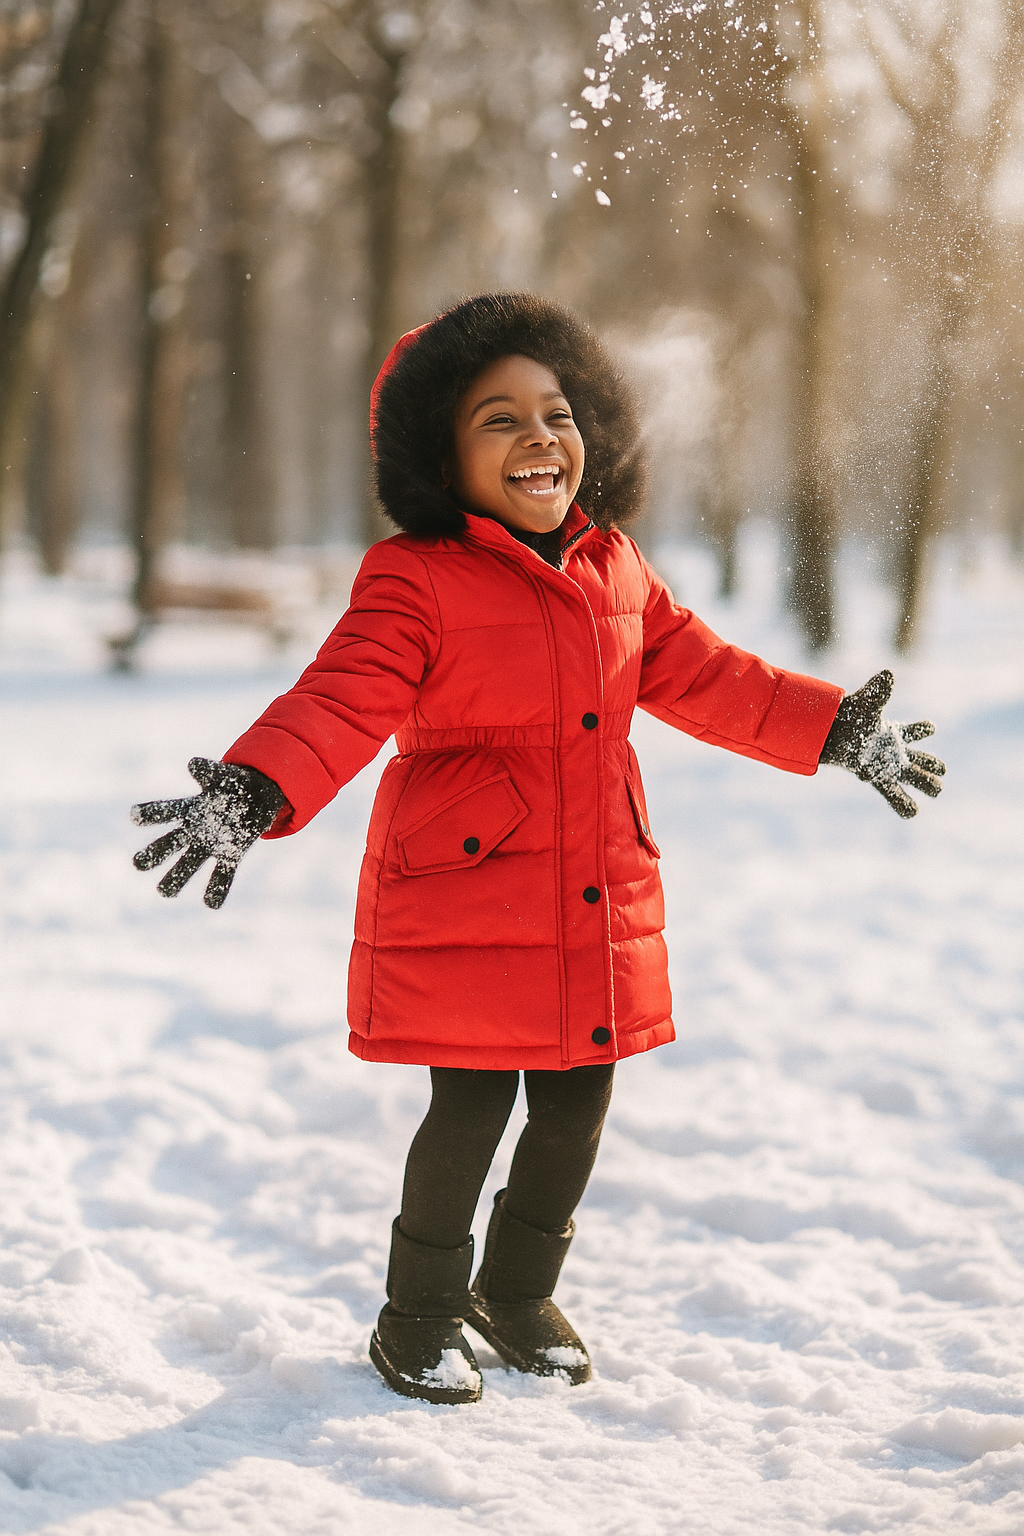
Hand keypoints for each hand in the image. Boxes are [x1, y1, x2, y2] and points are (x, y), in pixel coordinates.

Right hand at [132, 758, 284, 907]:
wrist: (257, 797)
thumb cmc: (234, 783)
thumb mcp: (223, 776)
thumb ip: (209, 772)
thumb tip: (192, 765)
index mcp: (190, 808)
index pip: (166, 811)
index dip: (150, 813)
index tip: (134, 815)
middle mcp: (194, 830)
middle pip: (170, 844)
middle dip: (154, 854)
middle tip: (138, 864)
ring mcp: (210, 844)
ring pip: (189, 864)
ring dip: (177, 878)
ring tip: (164, 892)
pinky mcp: (231, 854)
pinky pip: (223, 874)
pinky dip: (217, 889)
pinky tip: (211, 904)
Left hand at [818, 670, 944, 818]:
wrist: (823, 734)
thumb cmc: (845, 717)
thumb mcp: (866, 704)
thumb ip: (879, 692)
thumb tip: (888, 674)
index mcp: (892, 732)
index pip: (912, 731)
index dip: (921, 729)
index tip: (930, 727)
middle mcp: (891, 750)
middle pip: (918, 758)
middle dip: (931, 764)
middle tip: (942, 771)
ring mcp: (885, 765)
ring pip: (910, 776)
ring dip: (924, 783)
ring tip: (937, 791)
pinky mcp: (874, 777)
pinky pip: (891, 793)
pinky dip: (902, 803)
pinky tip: (912, 813)